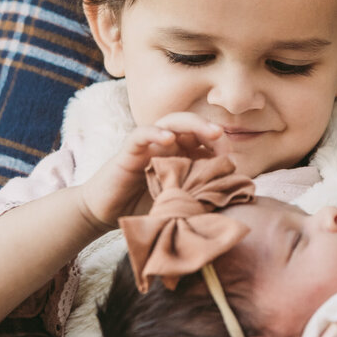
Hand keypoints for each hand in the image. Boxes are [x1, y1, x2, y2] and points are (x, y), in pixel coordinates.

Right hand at [78, 112, 229, 229]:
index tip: (233, 162)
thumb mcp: (178, 206)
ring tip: (211, 132)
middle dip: (210, 129)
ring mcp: (148, 146)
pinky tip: (168, 139)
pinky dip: (155, 132)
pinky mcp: (128, 151)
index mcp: (180, 156)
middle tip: (223, 138)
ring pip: (171, 122)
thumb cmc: (143, 209)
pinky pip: (141, 134)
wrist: (103, 214)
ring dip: (193, 123)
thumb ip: (200, 201)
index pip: (205, 142)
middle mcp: (166, 146)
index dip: (220, 146)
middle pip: (191, 126)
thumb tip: (232, 204)